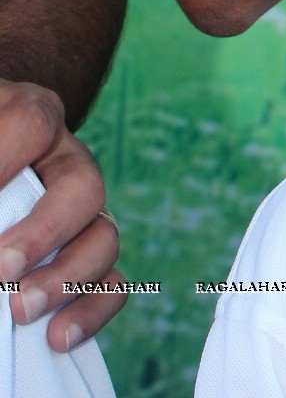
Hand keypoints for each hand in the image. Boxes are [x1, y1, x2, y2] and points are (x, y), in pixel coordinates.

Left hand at [0, 80, 124, 351]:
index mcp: (27, 115)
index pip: (32, 123)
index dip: (5, 162)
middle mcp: (63, 159)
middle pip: (84, 184)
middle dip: (44, 235)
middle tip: (1, 268)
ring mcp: (78, 207)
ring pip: (105, 235)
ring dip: (66, 279)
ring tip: (21, 310)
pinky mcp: (81, 251)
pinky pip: (110, 280)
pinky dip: (91, 309)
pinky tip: (56, 335)